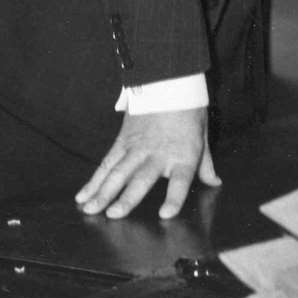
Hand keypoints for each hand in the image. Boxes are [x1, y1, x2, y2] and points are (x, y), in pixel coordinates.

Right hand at [74, 107, 220, 219]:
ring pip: (118, 172)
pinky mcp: (123, 140)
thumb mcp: (203, 136)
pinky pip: (106, 163)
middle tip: (114, 215)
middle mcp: (159, 153)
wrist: (170, 82)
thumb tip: (214, 182)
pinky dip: (94, 180)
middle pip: (142, 178)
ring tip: (90, 210)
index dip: (174, 197)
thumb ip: (205, 164)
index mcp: (183, 155)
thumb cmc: (190, 111)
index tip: (165, 214)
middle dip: (127, 198)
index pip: (181, 180)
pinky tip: (83, 196)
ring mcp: (138, 147)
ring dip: (103, 192)